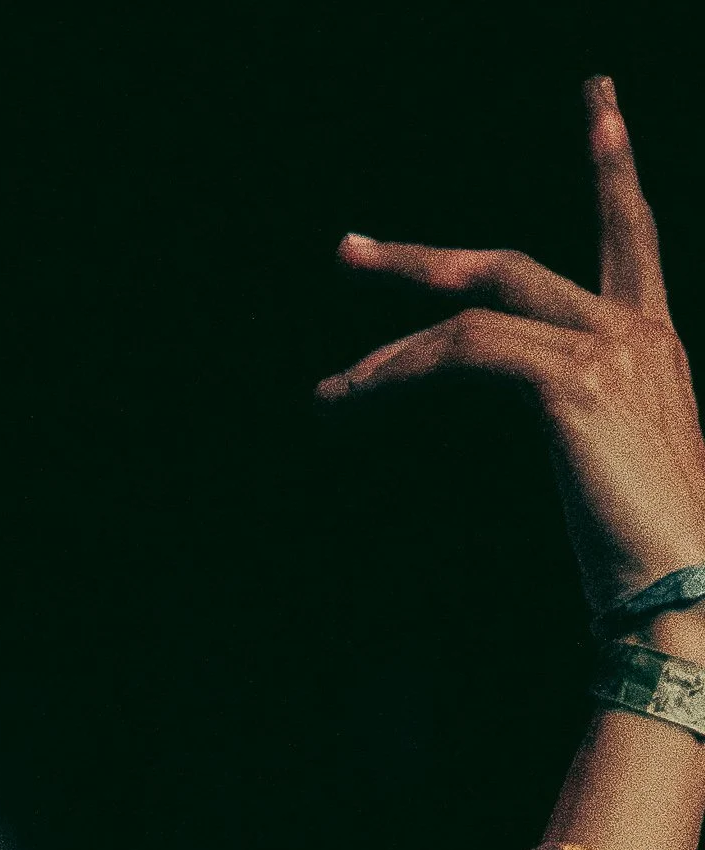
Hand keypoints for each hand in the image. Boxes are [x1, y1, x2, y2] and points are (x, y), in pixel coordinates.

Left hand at [317, 77, 704, 620]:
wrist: (682, 594)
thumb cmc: (650, 555)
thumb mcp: (620, 468)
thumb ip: (589, 423)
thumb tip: (551, 422)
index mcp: (655, 343)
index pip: (632, 235)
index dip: (614, 164)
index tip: (599, 101)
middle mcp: (636, 330)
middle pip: (516, 261)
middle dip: (424, 257)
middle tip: (351, 251)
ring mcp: (607, 348)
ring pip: (477, 306)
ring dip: (391, 345)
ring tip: (333, 389)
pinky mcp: (572, 380)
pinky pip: (467, 348)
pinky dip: (401, 373)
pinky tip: (355, 401)